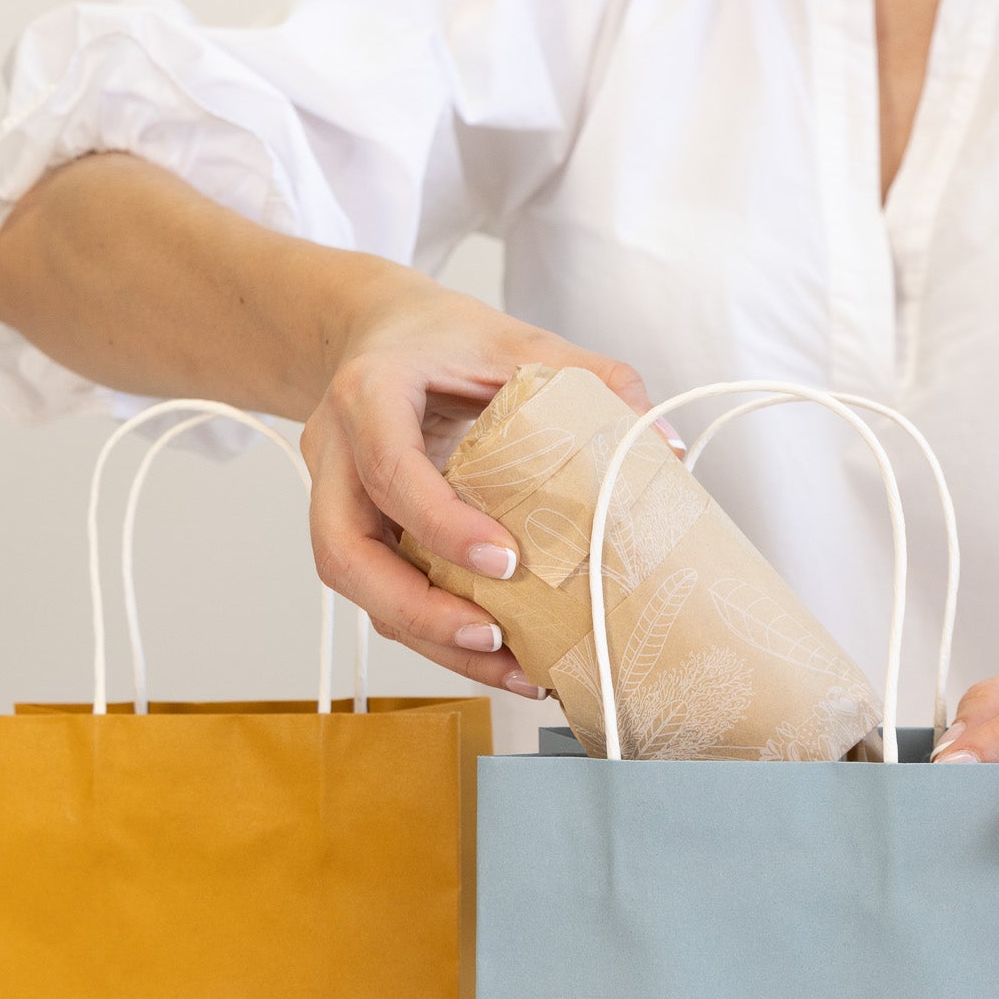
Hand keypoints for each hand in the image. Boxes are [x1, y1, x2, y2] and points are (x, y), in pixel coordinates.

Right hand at [299, 263, 649, 693]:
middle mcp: (334, 451)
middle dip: (417, 610)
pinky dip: (430, 628)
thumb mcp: (517, 339)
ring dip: (427, 637)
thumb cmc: (441, 337)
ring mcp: (333, 496)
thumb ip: (590, 379)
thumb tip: (665, 448)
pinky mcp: (350, 529)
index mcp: (369, 392)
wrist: (372, 330)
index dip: (441, 524)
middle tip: (493, 640)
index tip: (506, 562)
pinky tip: (492, 652)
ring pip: (354, 587)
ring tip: (509, 668)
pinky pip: (377, 592)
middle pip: (344, 553)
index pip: (390, 469)